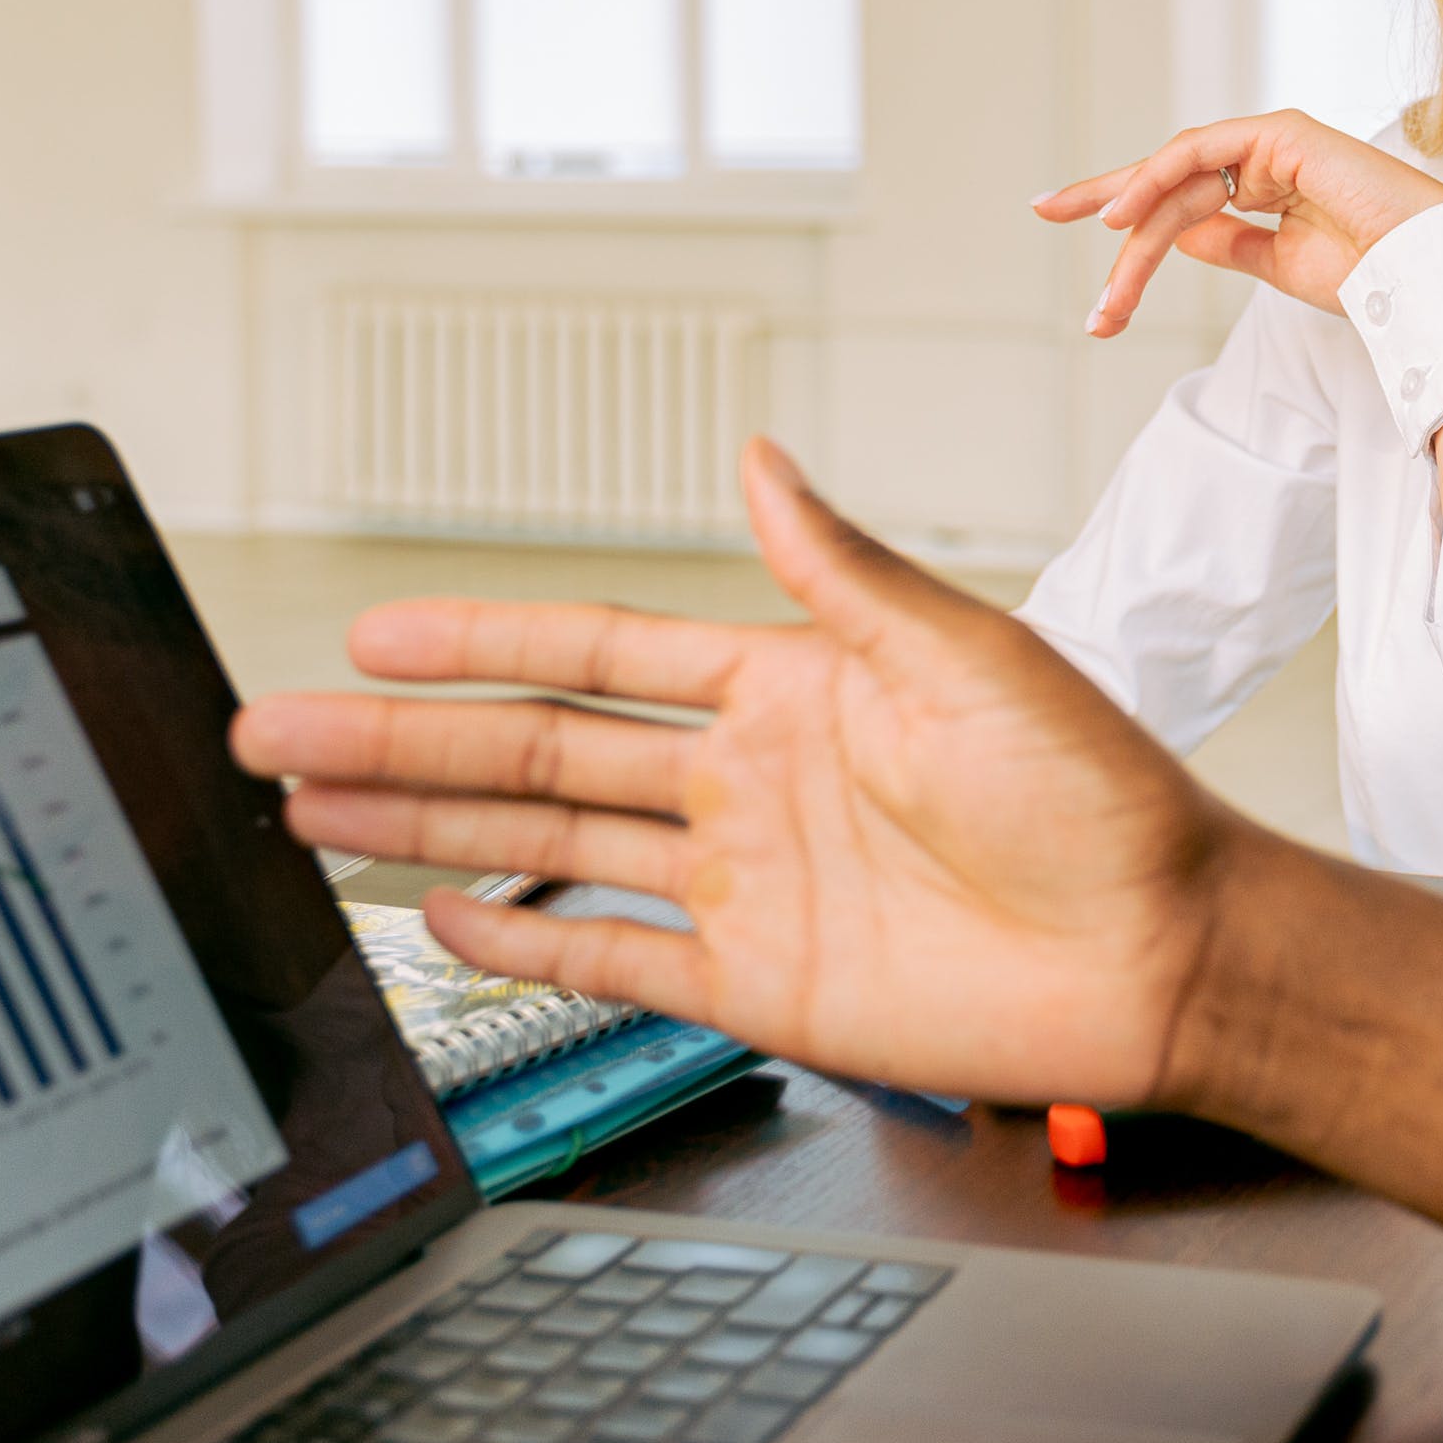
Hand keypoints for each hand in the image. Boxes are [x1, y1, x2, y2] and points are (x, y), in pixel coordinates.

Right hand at [231, 439, 1270, 1110]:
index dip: (482, 640)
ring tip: (311, 817)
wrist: (1164, 947)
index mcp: (790, 683)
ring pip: (546, 852)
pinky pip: (610, 960)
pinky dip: (519, 943)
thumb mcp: (965, 653)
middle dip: (403, 741)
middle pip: (538, 753)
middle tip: (278, 732)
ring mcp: (744, 883)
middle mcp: (749, 779)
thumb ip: (840, 569)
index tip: (375, 634)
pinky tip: (434, 920)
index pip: (598, 649)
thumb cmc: (1098, 793)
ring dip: (426, 833)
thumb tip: (759, 457)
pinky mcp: (759, 985)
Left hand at [1034, 111, 1442, 336]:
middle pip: (1167, 180)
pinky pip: (1201, 154)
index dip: (1126, 211)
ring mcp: (1273, 141)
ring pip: (1177, 181)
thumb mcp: (1278, 265)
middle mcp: (1266, 154)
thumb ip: (1227, 244)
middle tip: (1044, 212)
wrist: (1427, 277)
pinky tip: (1123, 217)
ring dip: (1134, 233)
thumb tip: (1171, 238)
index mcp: (1269, 182)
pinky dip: (1156, 181)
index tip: (1070, 230)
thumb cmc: (1371, 276)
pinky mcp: (1282, 134)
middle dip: (1104, 201)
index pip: (1182, 193)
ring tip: (1109, 295)